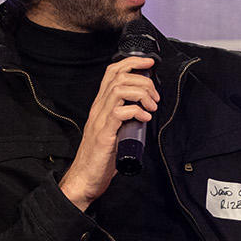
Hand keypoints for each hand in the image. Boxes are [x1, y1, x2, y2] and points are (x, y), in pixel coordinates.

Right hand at [59, 56, 157, 209]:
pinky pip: (119, 113)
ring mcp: (100, 120)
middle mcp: (98, 109)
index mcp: (101, 106)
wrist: (85, 178)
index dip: (132, 62)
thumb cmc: (101, 158)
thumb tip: (146, 112)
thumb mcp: (116, 131)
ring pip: (119, 90)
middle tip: (155, 97)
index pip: (112, 73)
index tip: (150, 63)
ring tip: (152, 106)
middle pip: (119, 77)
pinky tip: (145, 118)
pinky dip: (136, 111)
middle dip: (143, 80)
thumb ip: (126, 119)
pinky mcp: (104, 134)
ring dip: (141, 93)